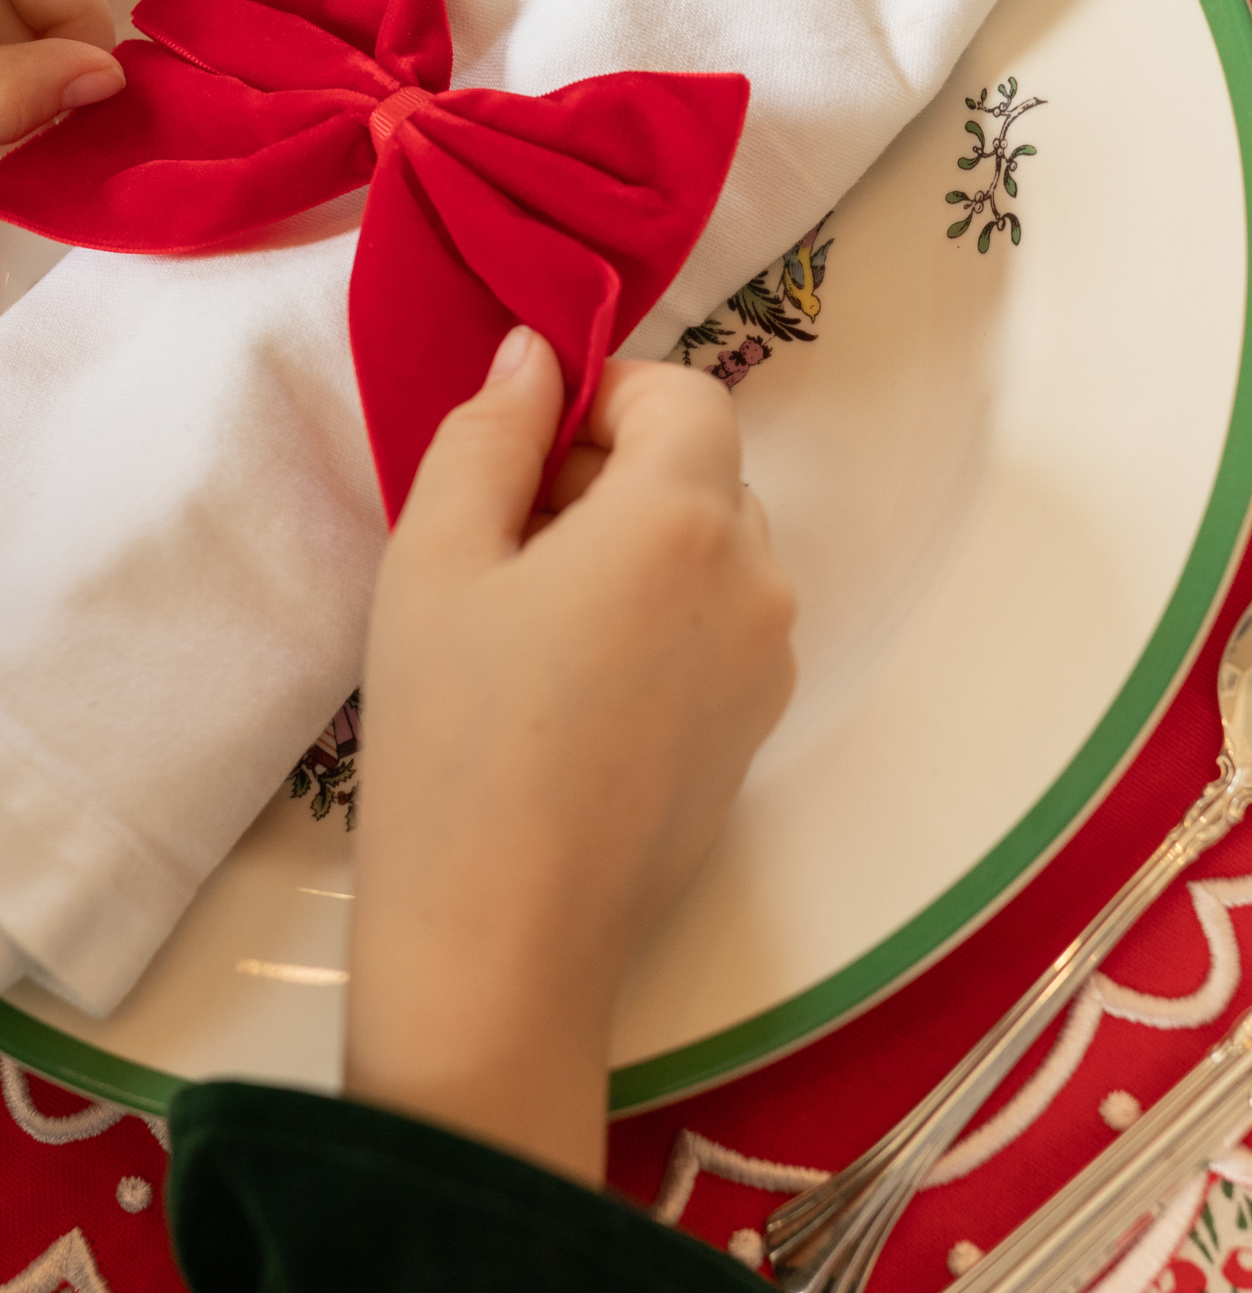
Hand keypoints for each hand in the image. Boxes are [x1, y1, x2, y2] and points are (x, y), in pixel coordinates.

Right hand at [346, 329, 796, 1184]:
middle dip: (616, 473)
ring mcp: (773, 661)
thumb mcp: (437, 559)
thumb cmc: (454, 736)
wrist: (505, 939)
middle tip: (507, 537)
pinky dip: (665, 617)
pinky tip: (579, 688)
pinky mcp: (762, 728)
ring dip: (640, 546)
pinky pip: (723, 626)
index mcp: (688, 519)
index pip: (689, 394)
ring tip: (536, 620)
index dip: (610, 395)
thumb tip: (536, 354)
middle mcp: (760, 579)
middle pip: (706, 472)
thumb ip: (491, 433)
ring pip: (717, 550)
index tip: (529, 444)